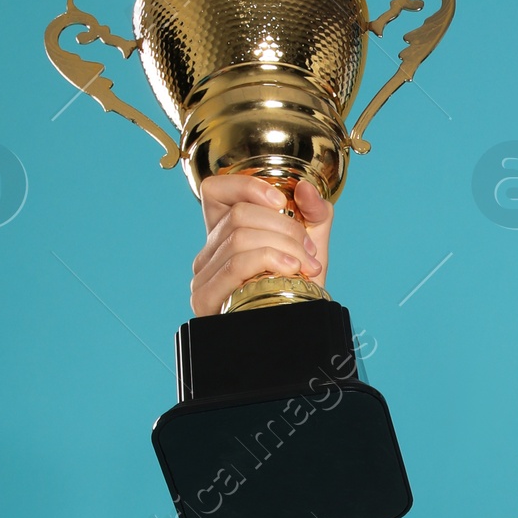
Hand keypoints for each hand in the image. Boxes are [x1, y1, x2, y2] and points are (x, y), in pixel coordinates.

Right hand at [191, 173, 332, 316]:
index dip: (247, 185)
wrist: (300, 332)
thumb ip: (314, 215)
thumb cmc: (300, 292)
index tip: (282, 201)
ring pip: (239, 237)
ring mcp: (203, 275)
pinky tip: (290, 268)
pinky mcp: (205, 298)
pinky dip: (267, 259)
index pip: (215, 190)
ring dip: (282, 246)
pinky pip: (235, 264)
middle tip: (308, 250)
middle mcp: (208, 252)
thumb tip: (306, 188)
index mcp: (224, 234)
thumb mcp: (311, 247)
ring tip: (306, 265)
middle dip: (284, 227)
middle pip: (238, 215)